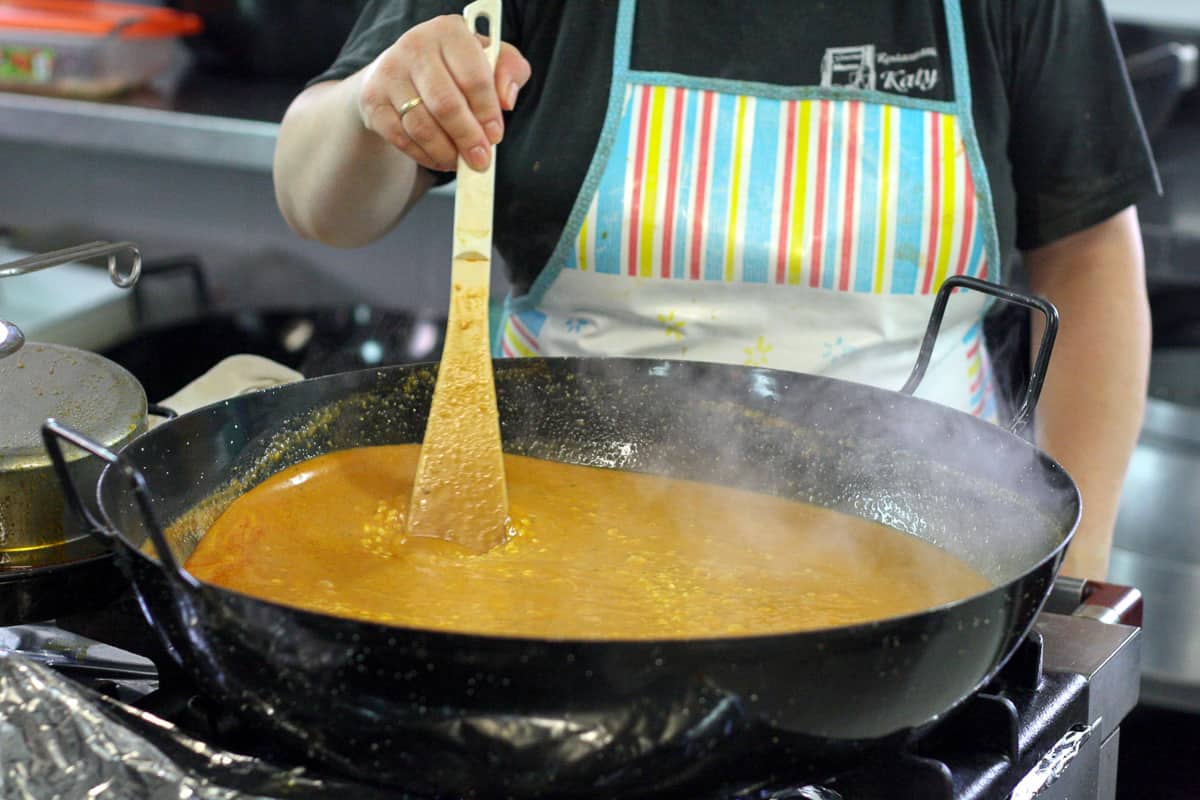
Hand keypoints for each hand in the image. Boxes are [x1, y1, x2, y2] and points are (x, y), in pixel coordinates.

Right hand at [356, 15, 530, 172]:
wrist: (402, 71)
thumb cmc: (455, 67)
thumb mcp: (490, 60)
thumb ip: (509, 72)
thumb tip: (506, 100)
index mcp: (449, 31)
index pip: (474, 77)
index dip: (487, 112)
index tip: (496, 136)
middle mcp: (415, 46)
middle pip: (445, 104)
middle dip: (467, 138)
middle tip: (481, 160)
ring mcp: (389, 73)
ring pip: (421, 126)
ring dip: (446, 152)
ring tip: (460, 162)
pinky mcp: (373, 100)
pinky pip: (401, 138)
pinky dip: (424, 156)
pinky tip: (440, 158)